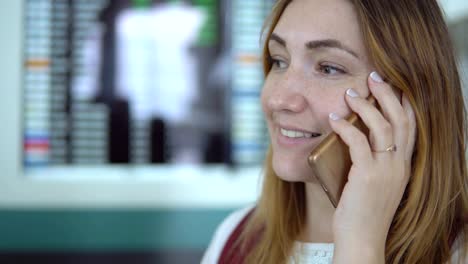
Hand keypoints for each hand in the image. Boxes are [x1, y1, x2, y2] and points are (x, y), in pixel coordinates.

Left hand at [329, 72, 416, 262]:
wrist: (362, 241)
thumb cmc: (361, 213)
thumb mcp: (372, 184)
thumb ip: (369, 163)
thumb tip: (351, 139)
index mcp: (402, 166)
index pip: (410, 126)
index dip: (403, 102)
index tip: (392, 84)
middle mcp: (399, 165)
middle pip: (401, 119)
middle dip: (388, 93)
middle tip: (374, 76)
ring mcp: (386, 171)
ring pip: (382, 126)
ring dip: (365, 105)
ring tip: (350, 93)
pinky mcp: (367, 177)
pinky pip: (358, 142)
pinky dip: (345, 127)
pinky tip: (332, 119)